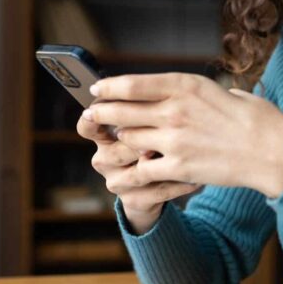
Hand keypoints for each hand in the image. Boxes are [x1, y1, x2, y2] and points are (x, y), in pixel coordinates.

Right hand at [76, 101, 198, 233]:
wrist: (162, 179)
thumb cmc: (156, 138)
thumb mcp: (147, 117)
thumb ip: (143, 103)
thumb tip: (152, 83)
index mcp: (103, 135)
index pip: (87, 126)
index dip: (92, 118)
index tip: (106, 108)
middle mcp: (105, 159)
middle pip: (114, 149)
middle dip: (137, 140)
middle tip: (159, 129)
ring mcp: (118, 181)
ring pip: (135, 172)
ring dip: (159, 162)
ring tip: (181, 152)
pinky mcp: (135, 201)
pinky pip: (157, 191)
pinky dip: (178, 183)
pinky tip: (195, 176)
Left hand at [82, 73, 282, 197]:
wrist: (274, 151)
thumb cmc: (256, 118)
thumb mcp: (223, 91)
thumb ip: (194, 93)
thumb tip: (177, 94)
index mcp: (185, 85)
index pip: (132, 83)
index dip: (109, 86)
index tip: (97, 88)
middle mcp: (174, 110)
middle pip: (121, 110)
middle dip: (101, 112)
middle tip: (91, 114)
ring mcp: (174, 140)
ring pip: (128, 139)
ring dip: (119, 140)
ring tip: (113, 140)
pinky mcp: (179, 167)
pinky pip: (142, 168)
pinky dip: (133, 170)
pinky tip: (128, 171)